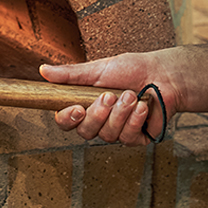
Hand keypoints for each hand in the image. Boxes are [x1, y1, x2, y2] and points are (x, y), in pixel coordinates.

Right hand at [40, 52, 176, 145]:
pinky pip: (128, 138)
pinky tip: (143, 107)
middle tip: (110, 95)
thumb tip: (43, 70)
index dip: (68, 119)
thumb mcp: (99, 69)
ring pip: (108, 135)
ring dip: (120, 113)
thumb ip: (71, 75)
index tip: (77, 108)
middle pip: (86, 132)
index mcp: (85, 105)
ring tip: (132, 95)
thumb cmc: (132, 69)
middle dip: (98, 114)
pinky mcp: (136, 138)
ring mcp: (117, 132)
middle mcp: (99, 122)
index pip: (66, 121)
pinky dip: (135, 120)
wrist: (164, 74)